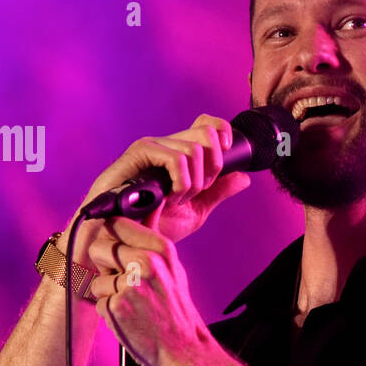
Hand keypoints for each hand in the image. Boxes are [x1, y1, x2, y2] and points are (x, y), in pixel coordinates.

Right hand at [68, 114, 251, 262]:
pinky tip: (170, 197)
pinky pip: (174, 157)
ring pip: (193, 148)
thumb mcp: (193, 211)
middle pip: (206, 132)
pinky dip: (181, 181)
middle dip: (213, 166)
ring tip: (178, 199)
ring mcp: (151, 148)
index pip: (206, 124)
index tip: (227, 156)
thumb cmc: (149, 226)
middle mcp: (165, 145)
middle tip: (197, 191)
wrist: (120, 241)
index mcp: (179, 153)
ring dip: (194, 181)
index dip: (223, 132)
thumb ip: (216, 192)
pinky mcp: (137, 154)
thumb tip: (244, 177)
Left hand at [85, 215, 211, 365]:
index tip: (119, 253)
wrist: (183, 350)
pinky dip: (109, 311)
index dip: (111, 238)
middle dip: (105, 267)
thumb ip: (154, 235)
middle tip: (126, 283)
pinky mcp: (116, 306)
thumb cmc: (176, 310)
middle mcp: (145, 263)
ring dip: (108, 293)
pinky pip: (98, 301)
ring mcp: (130, 285)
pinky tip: (130, 317)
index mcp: (160, 249)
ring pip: (96, 278)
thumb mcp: (173, 267)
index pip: (116, 224)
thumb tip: (152, 203)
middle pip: (99, 248)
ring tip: (133, 304)